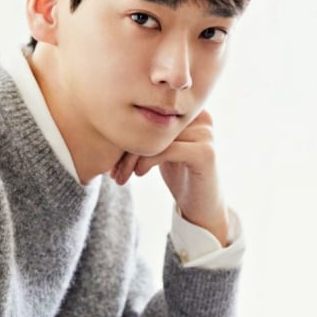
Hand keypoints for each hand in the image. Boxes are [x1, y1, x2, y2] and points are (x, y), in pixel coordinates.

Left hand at [110, 110, 228, 245]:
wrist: (202, 206)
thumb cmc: (179, 174)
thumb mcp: (161, 147)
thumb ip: (149, 129)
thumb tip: (111, 117)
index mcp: (189, 109)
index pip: (150, 113)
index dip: (127, 131)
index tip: (111, 156)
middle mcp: (201, 116)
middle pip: (153, 124)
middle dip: (128, 147)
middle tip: (113, 170)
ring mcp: (205, 133)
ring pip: (157, 138)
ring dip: (133, 158)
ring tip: (122, 175)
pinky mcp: (205, 153)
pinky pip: (167, 150)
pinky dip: (147, 161)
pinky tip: (139, 174)